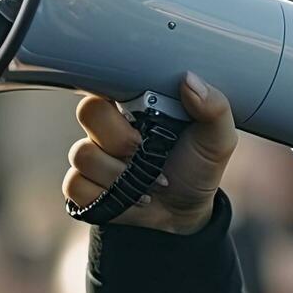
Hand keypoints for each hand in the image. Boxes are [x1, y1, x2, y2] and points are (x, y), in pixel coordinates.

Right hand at [62, 72, 236, 233]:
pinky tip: (132, 198)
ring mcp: (93, 154)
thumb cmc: (198, 168)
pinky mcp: (84, 185)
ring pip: (83, 153)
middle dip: (123, 140)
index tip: (141, 116)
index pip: (107, 83)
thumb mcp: (217, 139)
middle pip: (89, 113)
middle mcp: (108, 126)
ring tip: (151, 182)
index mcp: (135, 106)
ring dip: (121, 175)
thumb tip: (190, 79)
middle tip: (148, 153)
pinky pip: (75, 184)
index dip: (120, 101)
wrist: (188, 212)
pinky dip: (106, 196)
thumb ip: (214, 107)